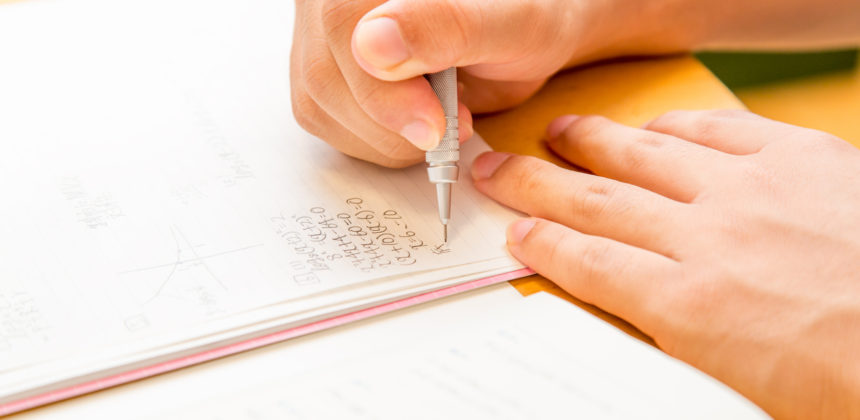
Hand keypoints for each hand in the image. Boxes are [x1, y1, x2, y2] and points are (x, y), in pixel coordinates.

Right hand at [290, 0, 697, 166]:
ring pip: (321, 106)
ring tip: (444, 111)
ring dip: (389, 136)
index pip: (341, 25)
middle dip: (395, 119)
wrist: (524, 32)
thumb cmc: (525, 15)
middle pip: (325, 75)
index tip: (433, 126)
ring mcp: (322, 34)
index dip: (381, 89)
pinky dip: (380, 140)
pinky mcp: (326, 71)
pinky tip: (420, 118)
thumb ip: (445, 27)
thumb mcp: (509, 19)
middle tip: (456, 116)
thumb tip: (373, 47)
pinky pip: (330, 123)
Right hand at [471, 110, 859, 418]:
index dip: (541, 245)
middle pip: (597, 203)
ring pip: (648, 154)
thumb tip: (640, 326)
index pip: (589, 266)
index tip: (513, 230)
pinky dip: (680, 123)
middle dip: (535, 184)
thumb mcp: (743, 394)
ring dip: (595, 143)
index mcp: (691, 310)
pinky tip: (658, 123)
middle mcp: (708, 240)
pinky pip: (721, 130)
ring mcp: (753, 192)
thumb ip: (679, 348)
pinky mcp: (802, 159)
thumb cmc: (850, 387)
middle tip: (495, 165)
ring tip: (560, 130)